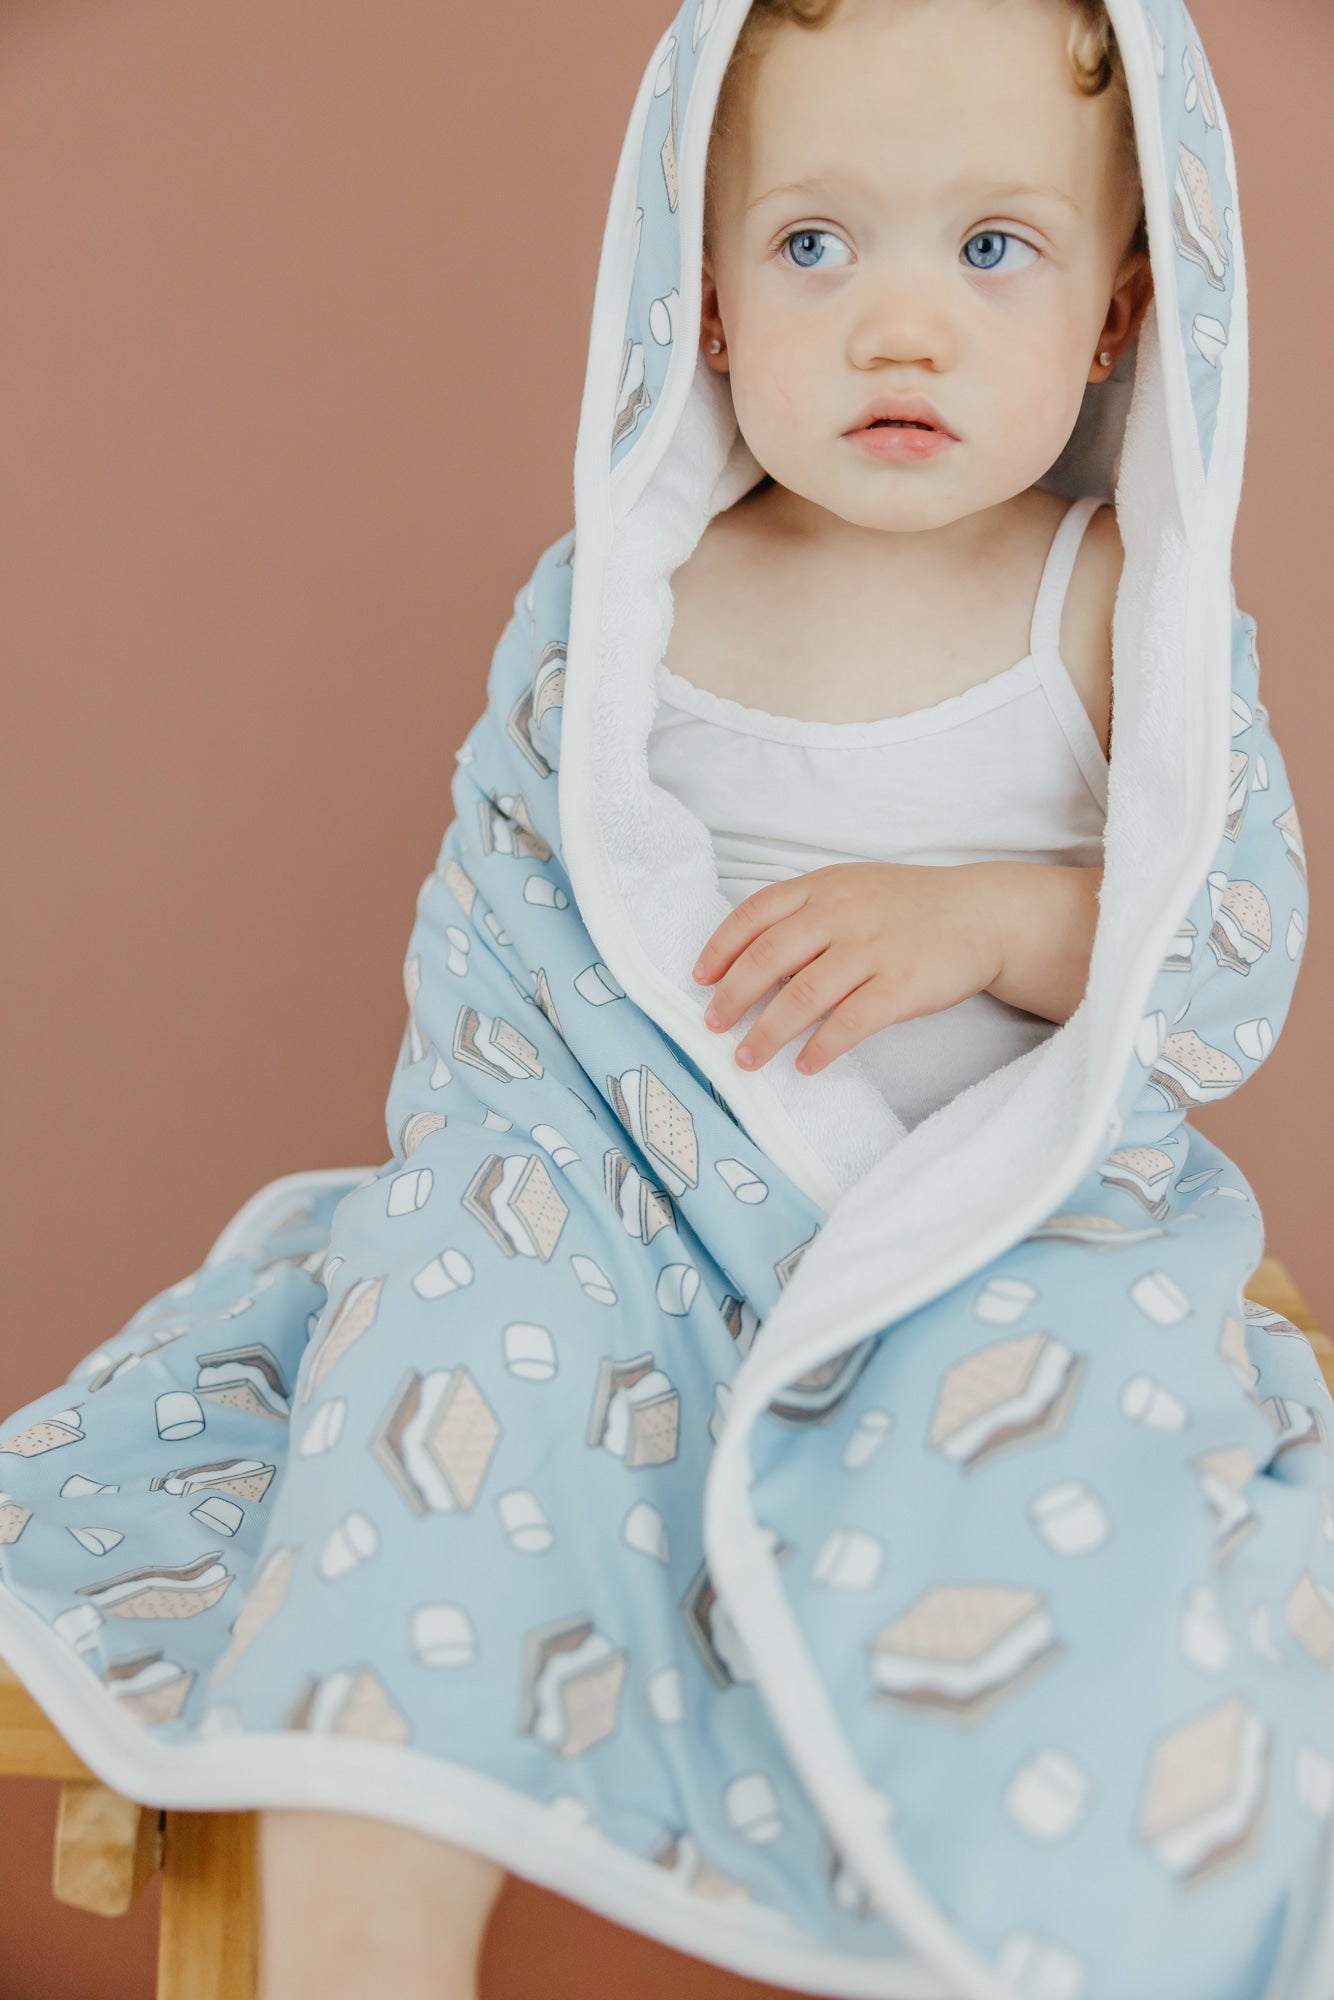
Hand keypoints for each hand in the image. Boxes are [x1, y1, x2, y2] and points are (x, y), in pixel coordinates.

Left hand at [690, 862, 1003, 1075]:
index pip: (754, 913)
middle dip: (732, 996)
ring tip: (746, 1058)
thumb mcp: (851, 889)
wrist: (982, 914)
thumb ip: (805, 913)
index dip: (720, 947)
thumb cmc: (908, 907)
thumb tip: (748, 956)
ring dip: (767, 1033)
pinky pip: (851, 1022)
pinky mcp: (902, 986)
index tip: (699, 978)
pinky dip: (822, 1047)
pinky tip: (805, 1064)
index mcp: (822, 888)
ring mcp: (872, 950)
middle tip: (711, 1026)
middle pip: (768, 958)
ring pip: (802, 995)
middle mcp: (841, 915)